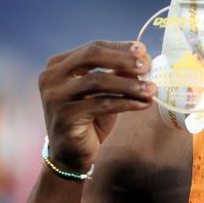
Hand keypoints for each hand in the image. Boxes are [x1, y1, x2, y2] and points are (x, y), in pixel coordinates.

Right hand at [38, 40, 155, 171]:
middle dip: (123, 59)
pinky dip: (126, 102)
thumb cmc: (89, 118)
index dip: (120, 47)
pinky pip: (101, 104)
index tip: (144, 50)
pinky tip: (143, 104)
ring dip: (129, 84)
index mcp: (58, 64)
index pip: (93, 48)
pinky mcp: (64, 117)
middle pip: (91, 56)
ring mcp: (55, 97)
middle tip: (147, 65)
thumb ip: (117, 73)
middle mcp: (51, 77)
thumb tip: (143, 58)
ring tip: (152, 89)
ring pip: (97, 81)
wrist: (71, 155)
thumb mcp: (104, 91)